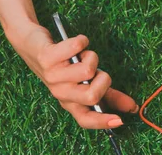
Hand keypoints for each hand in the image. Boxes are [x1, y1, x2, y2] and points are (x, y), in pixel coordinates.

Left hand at [9, 23, 137, 128]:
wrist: (30, 44)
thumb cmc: (63, 64)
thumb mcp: (84, 82)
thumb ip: (107, 94)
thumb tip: (132, 107)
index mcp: (70, 101)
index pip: (86, 119)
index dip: (103, 121)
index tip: (120, 119)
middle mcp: (60, 92)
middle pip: (92, 96)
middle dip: (104, 78)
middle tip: (95, 70)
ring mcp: (52, 76)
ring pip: (88, 70)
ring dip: (91, 56)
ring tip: (81, 54)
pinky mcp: (47, 58)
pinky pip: (77, 47)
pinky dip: (82, 40)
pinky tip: (76, 42)